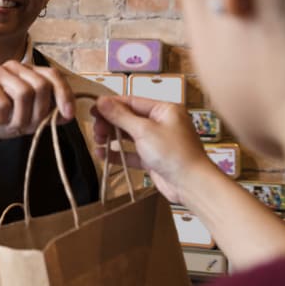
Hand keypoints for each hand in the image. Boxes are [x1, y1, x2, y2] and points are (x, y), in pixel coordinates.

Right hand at [0, 62, 75, 139]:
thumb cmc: (1, 116)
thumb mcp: (29, 118)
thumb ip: (48, 114)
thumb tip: (68, 115)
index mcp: (30, 72)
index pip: (53, 76)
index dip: (64, 94)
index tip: (68, 114)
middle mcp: (16, 67)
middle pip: (41, 86)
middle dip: (38, 114)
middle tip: (25, 127)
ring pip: (23, 94)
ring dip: (19, 118)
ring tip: (9, 123)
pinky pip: (2, 102)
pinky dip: (1, 117)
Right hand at [90, 95, 218, 206]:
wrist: (191, 184)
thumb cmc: (173, 152)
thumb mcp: (144, 130)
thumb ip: (121, 116)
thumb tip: (102, 101)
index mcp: (164, 110)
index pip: (132, 102)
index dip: (110, 105)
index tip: (92, 109)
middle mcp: (161, 123)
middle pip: (128, 118)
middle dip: (110, 123)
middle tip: (95, 130)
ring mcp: (157, 141)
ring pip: (128, 136)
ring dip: (111, 138)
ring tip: (97, 141)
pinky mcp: (153, 158)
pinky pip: (131, 152)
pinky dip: (117, 153)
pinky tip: (102, 154)